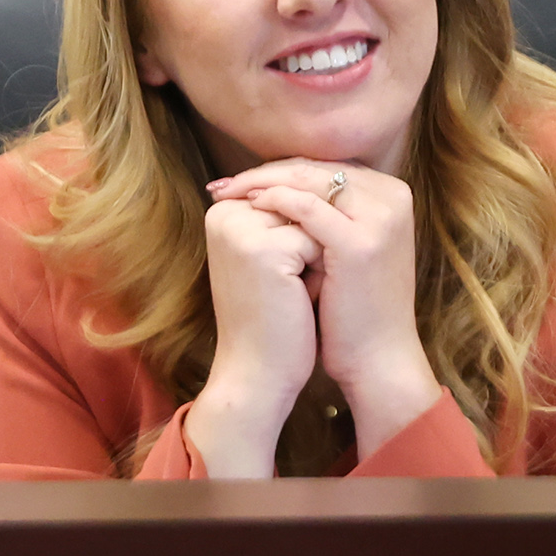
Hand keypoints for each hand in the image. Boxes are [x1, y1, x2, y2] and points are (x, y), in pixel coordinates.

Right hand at [185, 192, 323, 476]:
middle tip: (288, 287)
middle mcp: (226, 212)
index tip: (280, 274)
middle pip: (304, 203)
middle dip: (312, 244)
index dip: (305, 234)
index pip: (292, 194)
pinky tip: (298, 300)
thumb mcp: (273, 257)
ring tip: (291, 292)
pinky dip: (320, 272)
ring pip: (314, 220)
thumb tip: (331, 181)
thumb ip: (286, 217)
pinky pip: (318, 241)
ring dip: (319, 256)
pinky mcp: (263, 250)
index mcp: (224, 210)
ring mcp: (241, 229)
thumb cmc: (272, 318)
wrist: (258, 373)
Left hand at [210, 160, 439, 455]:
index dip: (276, 170)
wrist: (377, 357)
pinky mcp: (360, 242)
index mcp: (390, 193)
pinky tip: (248, 208)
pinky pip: (308, 208)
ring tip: (225, 193)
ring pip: (308, 180)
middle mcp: (393, 196)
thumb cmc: (351, 305)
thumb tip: (269, 184)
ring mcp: (380, 218)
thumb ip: (322, 212)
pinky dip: (274, 202)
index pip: (322, 166)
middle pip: (314, 168)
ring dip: (261, 182)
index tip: (236, 179)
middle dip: (262, 172)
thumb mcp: (341, 247)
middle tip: (221, 183)